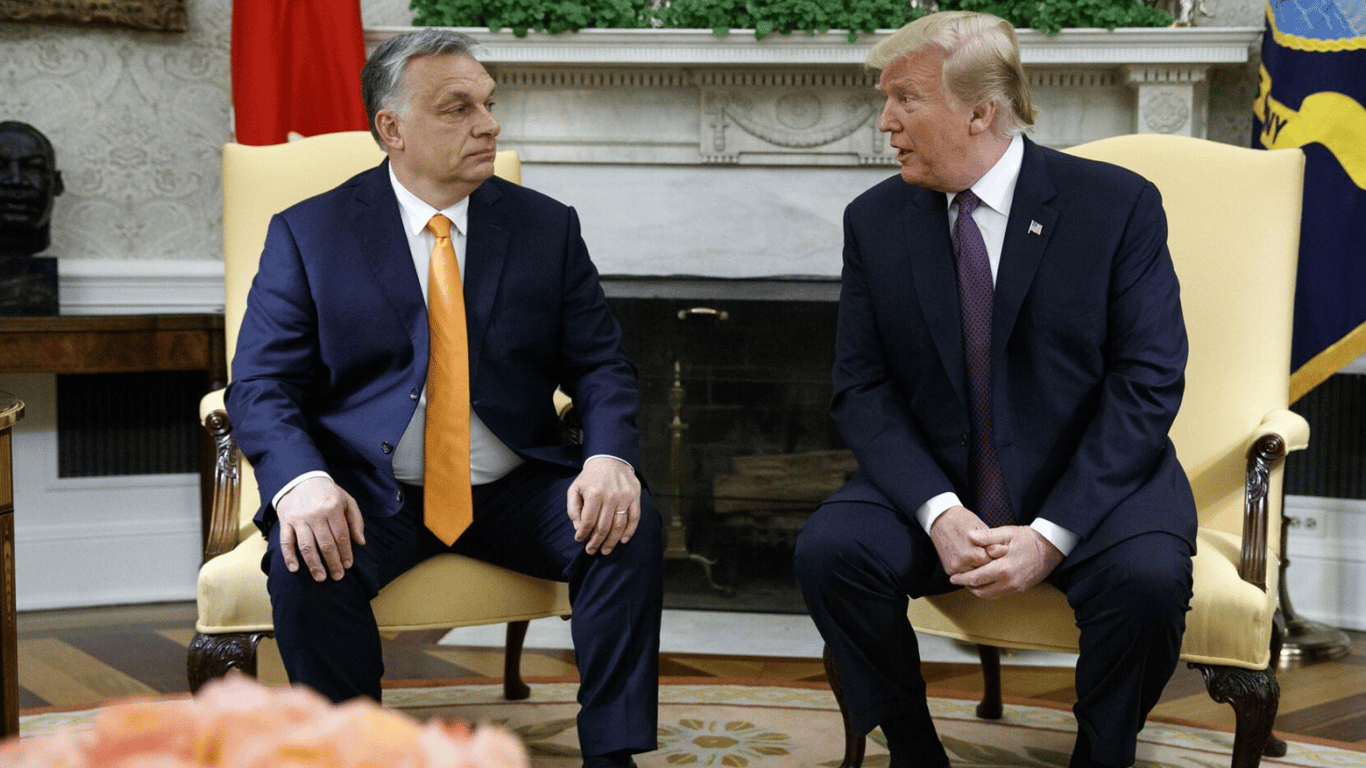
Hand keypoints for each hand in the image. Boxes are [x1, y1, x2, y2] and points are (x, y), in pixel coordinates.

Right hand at [274, 476, 365, 581]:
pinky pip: (286, 541)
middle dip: (333, 562)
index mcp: (333, 508)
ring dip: (314, 564)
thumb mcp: (347, 500)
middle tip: (338, 576)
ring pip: (306, 546)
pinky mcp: (286, 521)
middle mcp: (315, 515)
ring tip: (321, 577)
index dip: (346, 552)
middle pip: (325, 544)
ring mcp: (299, 519)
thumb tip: (361, 542)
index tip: (348, 565)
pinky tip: (295, 569)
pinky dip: (289, 556)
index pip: (341, 536)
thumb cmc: (327, 493)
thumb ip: (356, 520)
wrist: (301, 479)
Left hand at [567, 456, 640, 554]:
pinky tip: (623, 540)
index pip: (588, 521)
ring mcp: (625, 497)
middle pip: (604, 527)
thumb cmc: (590, 476)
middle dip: (596, 542)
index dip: (583, 534)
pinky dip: (629, 532)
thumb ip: (573, 508)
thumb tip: (578, 527)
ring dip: (612, 542)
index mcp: (594, 494)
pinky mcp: (635, 497)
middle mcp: (611, 496)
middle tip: (591, 551)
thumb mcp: (575, 488)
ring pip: (619, 526)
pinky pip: (634, 518)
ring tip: (605, 550)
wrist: (610, 458)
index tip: (579, 540)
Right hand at [929, 505, 993, 574]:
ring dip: (979, 568)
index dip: (996, 556)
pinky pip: (965, 574)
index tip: (999, 551)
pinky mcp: (949, 570)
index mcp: (971, 554)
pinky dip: (970, 569)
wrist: (940, 519)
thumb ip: (992, 542)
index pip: (992, 563)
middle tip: (990, 554)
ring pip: (974, 575)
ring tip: (981, 557)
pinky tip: (972, 560)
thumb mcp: (981, 527)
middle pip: (984, 571)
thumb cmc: (963, 520)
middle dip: (989, 564)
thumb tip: (1005, 551)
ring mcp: (954, 568)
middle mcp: (961, 564)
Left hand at [949, 526, 1063, 598]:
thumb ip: (988, 536)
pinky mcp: (1021, 589)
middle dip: (969, 586)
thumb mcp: (1008, 533)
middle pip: (982, 591)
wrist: (1052, 547)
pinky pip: (1001, 594)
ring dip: (979, 590)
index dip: (962, 579)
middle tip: (960, 579)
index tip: (952, 578)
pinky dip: (990, 590)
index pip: (977, 578)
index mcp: (1004, 569)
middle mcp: (1010, 582)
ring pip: (991, 595)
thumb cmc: (1029, 538)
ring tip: (970, 581)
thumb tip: (969, 536)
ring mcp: (1017, 587)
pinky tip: (986, 581)